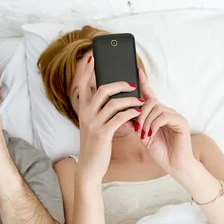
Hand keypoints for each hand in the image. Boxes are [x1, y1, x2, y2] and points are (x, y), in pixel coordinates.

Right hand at [77, 56, 142, 182]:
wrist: (89, 166)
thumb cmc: (95, 144)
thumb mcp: (92, 125)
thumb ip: (98, 110)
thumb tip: (110, 95)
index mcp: (82, 110)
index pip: (83, 84)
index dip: (87, 70)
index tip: (93, 57)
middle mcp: (86, 114)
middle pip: (102, 89)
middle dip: (119, 83)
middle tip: (131, 83)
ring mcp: (93, 123)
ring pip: (114, 102)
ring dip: (130, 100)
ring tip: (140, 100)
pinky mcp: (103, 133)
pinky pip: (120, 117)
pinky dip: (131, 113)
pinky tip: (138, 113)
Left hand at [134, 69, 194, 172]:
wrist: (174, 164)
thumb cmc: (159, 150)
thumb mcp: (142, 135)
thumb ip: (135, 123)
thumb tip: (123, 112)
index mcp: (156, 113)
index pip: (148, 94)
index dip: (143, 82)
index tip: (136, 70)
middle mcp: (166, 110)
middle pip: (149, 101)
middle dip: (139, 114)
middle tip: (136, 128)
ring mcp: (174, 115)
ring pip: (155, 108)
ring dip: (145, 121)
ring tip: (143, 134)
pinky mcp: (181, 121)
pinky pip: (163, 116)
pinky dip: (153, 126)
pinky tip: (150, 135)